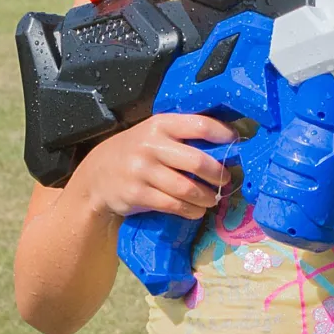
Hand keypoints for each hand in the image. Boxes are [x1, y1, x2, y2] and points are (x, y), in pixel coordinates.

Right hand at [78, 114, 234, 220]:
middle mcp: (151, 145)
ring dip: (206, 196)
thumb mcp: (156, 133)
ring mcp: (142, 171)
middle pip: (197, 161)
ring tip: (213, 198)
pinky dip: (190, 210)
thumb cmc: (138, 150)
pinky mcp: (137, 194)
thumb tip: (226, 143)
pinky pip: (173, 205)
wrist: (96, 174)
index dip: (223, 134)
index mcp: (161, 124)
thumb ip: (183, 134)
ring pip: (187, 187)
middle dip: (218, 173)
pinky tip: (197, 210)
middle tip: (226, 179)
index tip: (236, 141)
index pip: (200, 125)